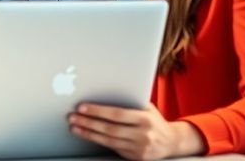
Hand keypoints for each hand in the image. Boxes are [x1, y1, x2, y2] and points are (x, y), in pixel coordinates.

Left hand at [68, 103, 203, 159]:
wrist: (172, 143)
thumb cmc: (154, 120)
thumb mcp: (147, 108)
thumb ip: (129, 102)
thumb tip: (103, 90)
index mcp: (145, 119)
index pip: (117, 114)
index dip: (98, 111)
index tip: (82, 107)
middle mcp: (143, 135)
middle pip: (110, 129)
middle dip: (88, 122)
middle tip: (72, 117)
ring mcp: (139, 149)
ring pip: (108, 141)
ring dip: (88, 133)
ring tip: (74, 127)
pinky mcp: (135, 158)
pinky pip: (112, 148)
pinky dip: (97, 141)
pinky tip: (87, 135)